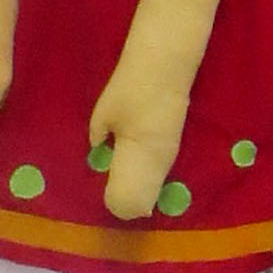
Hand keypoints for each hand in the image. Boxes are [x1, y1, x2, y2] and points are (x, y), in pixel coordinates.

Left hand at [88, 59, 189, 219]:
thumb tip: (98, 147)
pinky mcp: (174, 142)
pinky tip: (138, 172)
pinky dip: (148, 175)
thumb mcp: (104, 115)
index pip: (132, 198)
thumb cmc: (130, 90)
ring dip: (140, 188)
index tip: (106, 202)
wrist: (163, 67)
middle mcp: (159, 162)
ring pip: (155, 182)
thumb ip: (100, 135)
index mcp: (141, 159)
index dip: (119, 205)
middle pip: (147, 197)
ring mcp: (170, 153)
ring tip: (123, 190)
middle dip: (130, 201)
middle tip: (113, 200)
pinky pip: (160, 169)